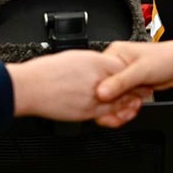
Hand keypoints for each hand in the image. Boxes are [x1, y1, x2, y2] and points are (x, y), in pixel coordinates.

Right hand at [7, 50, 145, 124]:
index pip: (122, 66)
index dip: (130, 70)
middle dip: (135, 87)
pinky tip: (116, 112)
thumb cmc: (45, 72)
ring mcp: (93, 98)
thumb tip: (98, 64)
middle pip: (125, 85)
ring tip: (134, 101)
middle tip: (144, 87)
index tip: (134, 71)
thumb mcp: (73, 58)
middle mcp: (97, 80)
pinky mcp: (86, 112)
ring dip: (128, 102)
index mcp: (95, 62)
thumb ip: (91, 63)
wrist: (29, 88)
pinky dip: (115, 113)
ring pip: (118, 101)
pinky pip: (106, 113)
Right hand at [96, 39, 172, 102]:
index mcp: (113, 54)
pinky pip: (122, 100)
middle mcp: (115, 65)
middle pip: (103, 89)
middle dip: (112, 102)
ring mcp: (123, 77)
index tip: (105, 103)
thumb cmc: (166, 59)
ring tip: (132, 107)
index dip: (99, 92)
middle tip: (124, 107)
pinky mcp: (131, 86)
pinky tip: (132, 109)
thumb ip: (120, 82)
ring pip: (112, 97)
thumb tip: (100, 93)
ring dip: (120, 106)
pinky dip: (126, 107)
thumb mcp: (141, 71)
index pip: (96, 76)